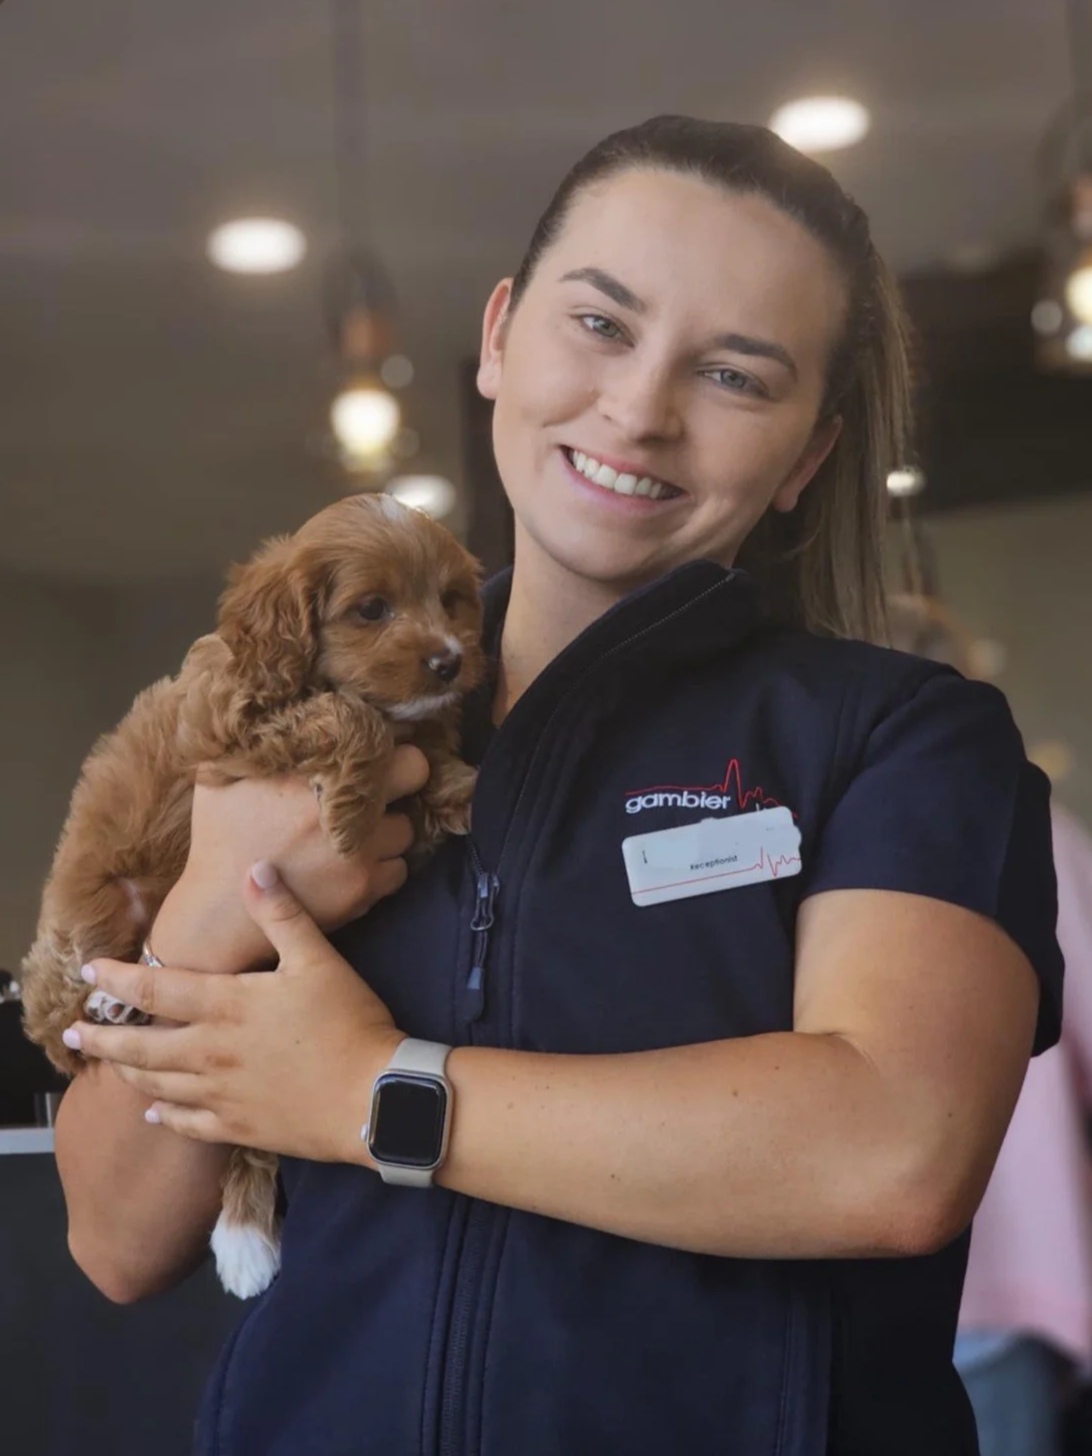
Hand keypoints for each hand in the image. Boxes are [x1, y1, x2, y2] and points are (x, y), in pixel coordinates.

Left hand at [66, 863, 403, 1163]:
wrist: (374, 1097)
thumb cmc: (349, 1023)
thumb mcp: (319, 959)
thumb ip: (281, 915)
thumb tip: (254, 868)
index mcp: (227, 1006)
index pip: (156, 989)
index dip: (118, 980)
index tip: (89, 972)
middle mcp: (212, 1052)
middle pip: (142, 1046)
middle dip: (102, 1039)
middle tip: (73, 1036)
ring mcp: (222, 1095)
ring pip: (158, 1086)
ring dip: (127, 1073)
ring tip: (108, 1065)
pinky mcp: (240, 1128)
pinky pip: (188, 1125)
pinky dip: (164, 1118)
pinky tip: (154, 1114)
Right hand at [152, 745, 429, 973]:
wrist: (219, 911)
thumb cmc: (219, 838)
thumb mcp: (221, 777)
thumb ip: (253, 743)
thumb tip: (271, 708)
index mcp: (316, 774)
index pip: (392, 744)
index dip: (388, 749)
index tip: (373, 755)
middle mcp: (347, 811)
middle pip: (415, 776)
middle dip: (400, 779)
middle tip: (377, 788)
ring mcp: (361, 853)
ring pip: (407, 828)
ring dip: (387, 828)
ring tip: (357, 830)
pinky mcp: (363, 890)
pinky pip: (398, 870)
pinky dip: (382, 867)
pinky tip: (354, 863)